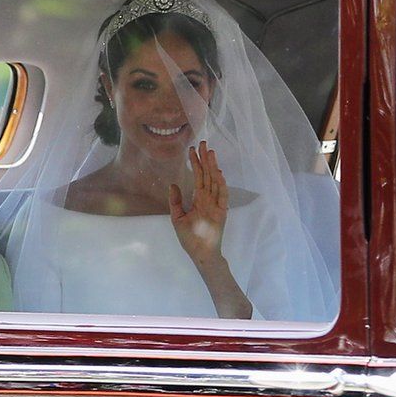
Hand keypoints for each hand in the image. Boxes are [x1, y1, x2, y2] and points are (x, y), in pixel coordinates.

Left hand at [168, 140, 228, 266]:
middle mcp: (208, 199)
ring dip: (213, 167)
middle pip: (207, 175)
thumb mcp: (177, 217)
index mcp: (199, 200)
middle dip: (205, 159)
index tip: (192, 150)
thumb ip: (175, 201)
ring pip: (215, 182)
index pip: (198, 177)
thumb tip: (173, 184)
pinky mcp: (222, 213)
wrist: (200, 253)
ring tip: (210, 152)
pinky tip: (218, 173)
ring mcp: (216, 205)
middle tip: (203, 143)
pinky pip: (222, 196)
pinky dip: (221, 185)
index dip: (196, 163)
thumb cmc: (190, 238)